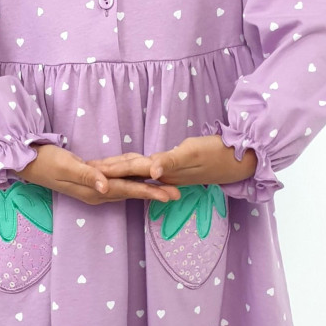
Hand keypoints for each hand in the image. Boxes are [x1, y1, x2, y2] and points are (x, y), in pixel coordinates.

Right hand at [19, 142, 181, 205]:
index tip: (169, 194)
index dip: (150, 191)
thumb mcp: (67, 167)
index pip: (128, 189)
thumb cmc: (47, 162)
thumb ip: (88, 176)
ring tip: (166, 188)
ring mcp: (95, 187)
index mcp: (95, 189)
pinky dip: (132, 179)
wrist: (29, 163)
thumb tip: (106, 187)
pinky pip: (117, 180)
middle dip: (155, 192)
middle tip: (178, 194)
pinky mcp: (92, 179)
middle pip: (132, 191)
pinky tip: (140, 178)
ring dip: (146, 188)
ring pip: (126, 186)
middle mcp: (98, 191)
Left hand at [85, 135, 257, 188]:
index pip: (128, 168)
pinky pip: (161, 166)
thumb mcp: (191, 155)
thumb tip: (151, 172)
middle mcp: (162, 170)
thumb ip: (170, 161)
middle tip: (86, 170)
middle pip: (129, 170)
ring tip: (102, 171)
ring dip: (121, 170)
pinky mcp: (181, 164)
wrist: (240, 158)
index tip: (88, 169)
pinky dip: (151, 166)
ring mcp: (171, 169)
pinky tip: (144, 169)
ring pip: (140, 169)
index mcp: (160, 169)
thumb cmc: (215, 153)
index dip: (108, 168)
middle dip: (108, 170)